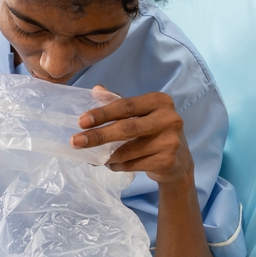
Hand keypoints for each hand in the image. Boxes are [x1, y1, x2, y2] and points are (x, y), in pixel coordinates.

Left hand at [71, 89, 192, 185]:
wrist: (179, 160)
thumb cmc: (153, 131)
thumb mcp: (140, 113)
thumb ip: (118, 102)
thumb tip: (96, 89)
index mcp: (159, 101)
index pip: (125, 106)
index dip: (102, 114)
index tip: (81, 122)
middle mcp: (169, 119)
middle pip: (126, 128)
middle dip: (98, 136)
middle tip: (76, 141)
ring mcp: (170, 141)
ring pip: (127, 151)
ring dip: (107, 156)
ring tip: (96, 157)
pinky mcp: (168, 161)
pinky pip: (133, 165)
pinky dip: (117, 166)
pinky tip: (112, 165)